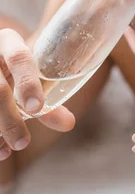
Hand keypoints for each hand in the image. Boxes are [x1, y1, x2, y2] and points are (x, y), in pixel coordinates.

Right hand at [0, 29, 74, 159]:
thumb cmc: (18, 66)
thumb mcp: (30, 73)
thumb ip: (49, 98)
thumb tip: (69, 124)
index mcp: (8, 41)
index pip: (19, 58)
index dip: (27, 83)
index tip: (36, 108)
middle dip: (10, 117)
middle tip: (23, 141)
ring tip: (11, 148)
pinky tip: (0, 151)